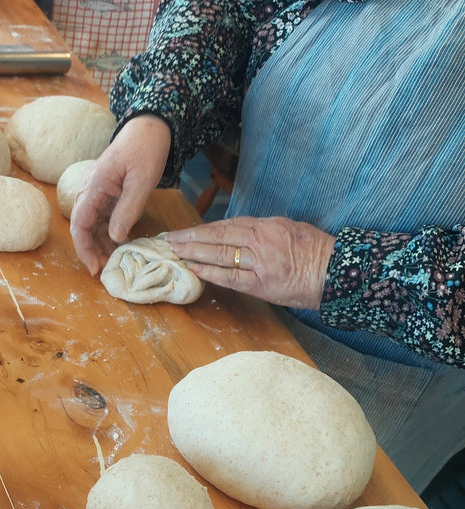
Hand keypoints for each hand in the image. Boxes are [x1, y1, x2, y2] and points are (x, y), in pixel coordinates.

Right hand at [69, 114, 170, 275]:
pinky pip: (102, 218)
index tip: (95, 268)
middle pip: (83, 228)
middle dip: (92, 251)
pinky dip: (109, 233)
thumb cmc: (145, 150)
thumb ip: (128, 210)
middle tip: (106, 270)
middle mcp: (89, 190)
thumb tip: (115, 238)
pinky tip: (120, 245)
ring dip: (100, 244)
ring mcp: (97, 192)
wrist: (149, 128)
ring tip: (114, 261)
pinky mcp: (106, 193)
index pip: (80, 224)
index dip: (84, 249)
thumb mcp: (141, 182)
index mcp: (94, 186)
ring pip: (92, 225)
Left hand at [166, 216, 336, 308]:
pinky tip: (193, 268)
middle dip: (192, 236)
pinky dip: (209, 271)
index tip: (188, 230)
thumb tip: (243, 236)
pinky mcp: (261, 283)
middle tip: (170, 238)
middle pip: (219, 235)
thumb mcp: (292, 230)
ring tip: (174, 251)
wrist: (338, 274)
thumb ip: (266, 232)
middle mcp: (261, 240)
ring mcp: (260, 262)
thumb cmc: (318, 253)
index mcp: (269, 226)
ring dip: (194, 251)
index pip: (229, 225)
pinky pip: (230, 276)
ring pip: (220, 253)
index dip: (205, 228)